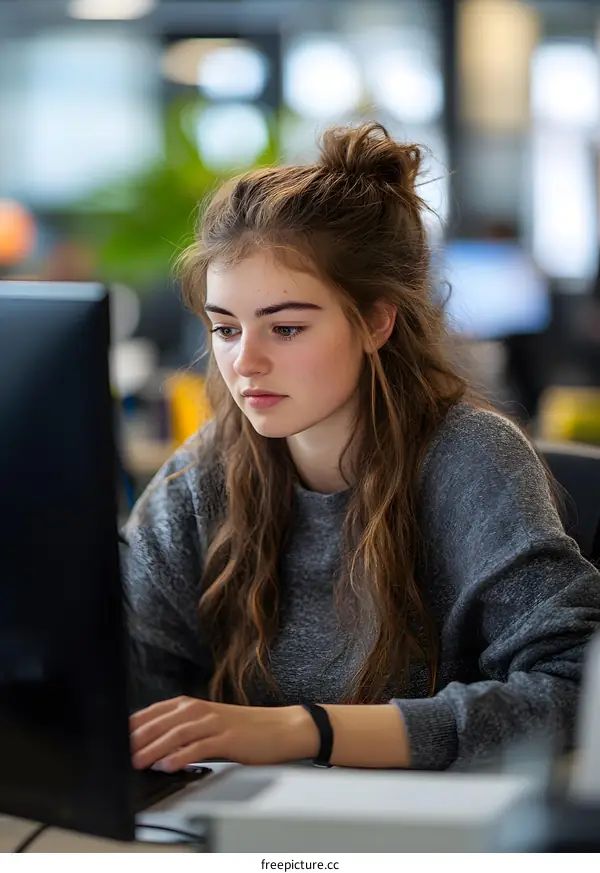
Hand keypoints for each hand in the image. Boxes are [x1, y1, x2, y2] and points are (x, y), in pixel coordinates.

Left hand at [129, 697, 318, 771]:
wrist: (280, 728)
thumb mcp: (207, 725)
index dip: (133, 726)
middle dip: (138, 739)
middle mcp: (200, 710)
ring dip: (154, 748)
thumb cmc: (243, 730)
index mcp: (191, 705)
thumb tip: (150, 747)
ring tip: (137, 762)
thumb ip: (181, 732)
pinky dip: (182, 756)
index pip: (153, 712)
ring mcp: (214, 723)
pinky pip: (200, 747)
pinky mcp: (228, 738)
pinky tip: (169, 765)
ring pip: (178, 733)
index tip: (113, 739)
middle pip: (162, 722)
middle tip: (118, 754)